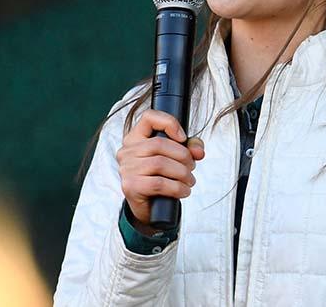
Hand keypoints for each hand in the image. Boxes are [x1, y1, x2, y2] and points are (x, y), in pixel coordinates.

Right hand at [116, 109, 205, 233]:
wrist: (149, 208)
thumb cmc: (161, 177)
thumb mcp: (176, 159)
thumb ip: (190, 148)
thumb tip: (198, 151)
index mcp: (135, 138)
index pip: (149, 117)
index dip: (169, 123)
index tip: (183, 137)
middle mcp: (127, 150)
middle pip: (159, 143)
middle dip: (183, 155)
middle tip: (191, 167)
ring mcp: (127, 168)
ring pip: (160, 163)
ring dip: (182, 173)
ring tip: (189, 181)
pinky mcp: (130, 186)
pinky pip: (159, 183)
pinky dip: (177, 188)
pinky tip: (183, 191)